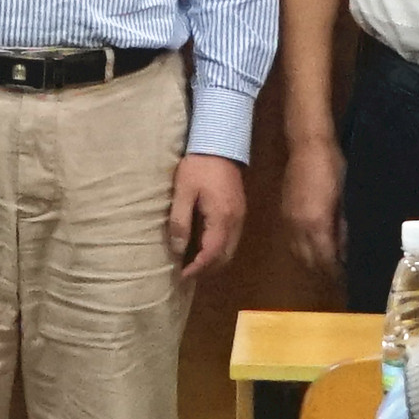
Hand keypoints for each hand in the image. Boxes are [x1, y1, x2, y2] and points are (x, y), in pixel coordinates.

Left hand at [164, 155, 253, 280]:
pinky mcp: (239, 210)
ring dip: (214, 260)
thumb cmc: (198, 166)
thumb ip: (180, 221)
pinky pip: (232, 239)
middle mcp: (235, 221)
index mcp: (221, 218)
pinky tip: (205, 246)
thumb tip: (177, 249)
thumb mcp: (182, 192)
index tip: (182, 275)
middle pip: (224, 257)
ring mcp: (240, 216)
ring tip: (193, 262)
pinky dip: (220, 249)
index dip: (197, 268)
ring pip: (230, 249)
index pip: (211, 254)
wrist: (220, 143)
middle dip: (207, 269)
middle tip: (186, 272)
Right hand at [267, 137, 340, 280]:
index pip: (326, 260)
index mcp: (316, 224)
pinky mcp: (284, 214)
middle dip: (326, 271)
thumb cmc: (333, 168)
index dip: (337, 272)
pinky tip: (317, 246)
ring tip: (331, 263)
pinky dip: (304, 250)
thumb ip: (345, 227)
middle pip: (310, 262)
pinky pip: (292, 242)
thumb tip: (350, 251)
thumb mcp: (346, 198)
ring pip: (299, 254)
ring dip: (314, 262)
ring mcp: (288, 221)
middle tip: (343, 274)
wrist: (308, 145)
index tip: (350, 279)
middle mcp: (298, 228)